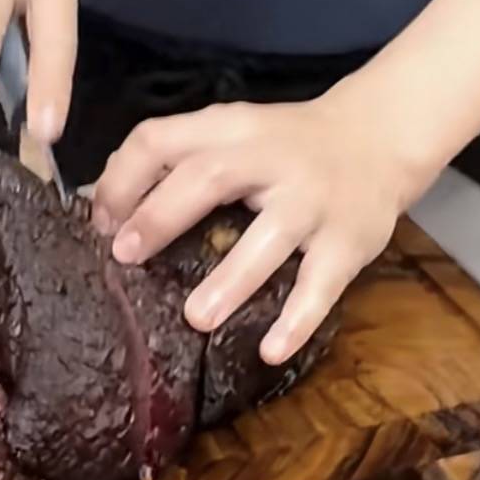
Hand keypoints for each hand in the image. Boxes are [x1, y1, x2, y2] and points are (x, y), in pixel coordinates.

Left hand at [91, 89, 425, 364]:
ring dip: (230, 279)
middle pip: (209, 177)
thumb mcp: (235, 134)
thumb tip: (104, 210)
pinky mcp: (348, 241)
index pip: (161, 138)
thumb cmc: (286, 146)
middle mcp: (270, 158)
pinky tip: (270, 350)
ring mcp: (312, 200)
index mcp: (229, 129)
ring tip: (196, 318)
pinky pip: (322, 285)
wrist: (379, 136)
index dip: (123, 178)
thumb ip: (180, 161)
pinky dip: (297, 320)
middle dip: (161, 216)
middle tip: (125, 256)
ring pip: (269, 237)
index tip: (100, 222)